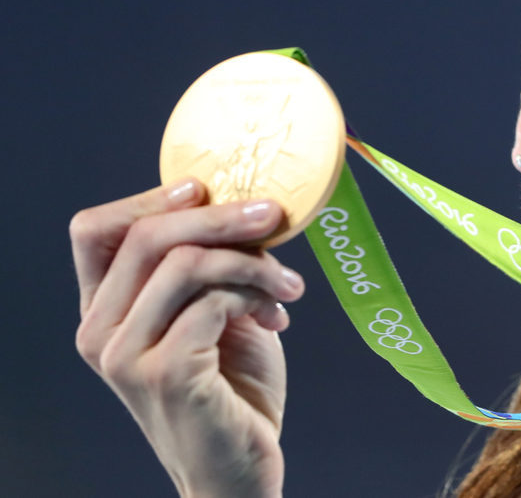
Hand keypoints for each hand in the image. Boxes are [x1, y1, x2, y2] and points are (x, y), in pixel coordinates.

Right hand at [71, 179, 304, 497]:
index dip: (148, 197)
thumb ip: (207, 266)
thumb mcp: (213, 313)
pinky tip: (279, 315)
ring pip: (188, 264)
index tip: (204, 188)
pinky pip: (214, 301)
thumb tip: (241, 201)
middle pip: (149, 236)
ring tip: (289, 284)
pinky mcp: (164, 374)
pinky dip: (255, 294)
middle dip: (222, 217)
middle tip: (274, 216)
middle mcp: (100, 332)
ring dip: (254, 262)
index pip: (95, 231)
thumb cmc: (230, 388)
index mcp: (104, 312)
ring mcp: (126, 356)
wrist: (238, 468)